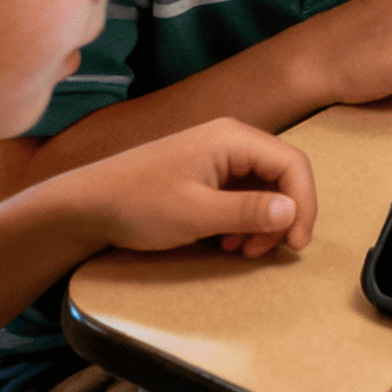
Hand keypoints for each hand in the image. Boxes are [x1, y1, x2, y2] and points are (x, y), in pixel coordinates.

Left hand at [80, 117, 317, 260]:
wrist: (87, 204)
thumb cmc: (140, 204)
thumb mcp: (197, 214)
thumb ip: (249, 211)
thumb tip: (293, 212)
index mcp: (234, 138)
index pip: (292, 163)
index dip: (304, 203)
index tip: (297, 243)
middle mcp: (231, 139)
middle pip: (281, 174)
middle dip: (281, 216)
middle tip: (262, 252)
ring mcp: (218, 154)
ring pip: (263, 187)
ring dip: (261, 221)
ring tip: (241, 250)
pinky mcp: (206, 171)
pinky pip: (242, 192)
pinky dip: (243, 219)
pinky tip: (227, 241)